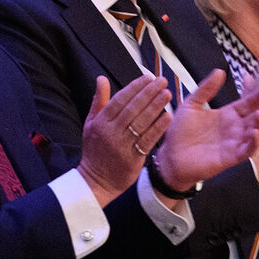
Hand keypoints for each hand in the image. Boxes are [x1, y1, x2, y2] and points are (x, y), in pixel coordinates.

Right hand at [78, 75, 171, 205]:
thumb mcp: (91, 123)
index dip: (134, 87)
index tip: (148, 77)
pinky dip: (158, 128)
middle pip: (132, 109)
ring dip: (155, 107)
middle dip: (148, 93)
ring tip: (167, 94)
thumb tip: (101, 78)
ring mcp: (122, 146)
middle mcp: (111, 132)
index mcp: (101, 122)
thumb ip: (99, 100)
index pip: (119, 100)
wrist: (96, 181)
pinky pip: (147, 140)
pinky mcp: (132, 159)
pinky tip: (168, 117)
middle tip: (162, 81)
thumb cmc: (95, 150)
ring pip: (141, 123)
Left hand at [155, 70, 258, 194]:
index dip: (256, 97)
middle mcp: (233, 129)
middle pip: (255, 117)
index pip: (246, 104)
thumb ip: (206, 89)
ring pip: (254, 134)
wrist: (170, 156)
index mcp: (226, 115)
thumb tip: (219, 71)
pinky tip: (254, 133)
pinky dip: (253, 143)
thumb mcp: (191, 105)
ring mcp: (233, 143)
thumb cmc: (179, 132)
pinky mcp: (230, 158)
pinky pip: (246, 151)